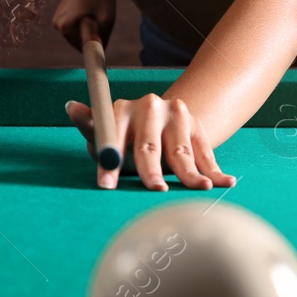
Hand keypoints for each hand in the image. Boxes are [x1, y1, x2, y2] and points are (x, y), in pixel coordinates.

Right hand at [52, 0, 115, 51]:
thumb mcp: (106, 19)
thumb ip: (101, 40)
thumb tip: (96, 54)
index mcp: (64, 28)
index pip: (85, 49)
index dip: (97, 44)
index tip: (100, 33)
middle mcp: (57, 25)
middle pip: (82, 41)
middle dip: (95, 31)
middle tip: (100, 11)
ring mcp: (58, 18)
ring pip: (81, 32)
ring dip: (92, 24)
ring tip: (95, 5)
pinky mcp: (62, 11)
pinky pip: (79, 23)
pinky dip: (88, 17)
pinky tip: (90, 1)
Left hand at [65, 95, 237, 191]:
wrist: (160, 119)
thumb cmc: (124, 136)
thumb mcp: (106, 131)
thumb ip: (91, 126)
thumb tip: (70, 106)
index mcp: (122, 109)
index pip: (114, 137)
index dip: (109, 162)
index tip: (106, 185)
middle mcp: (151, 107)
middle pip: (149, 144)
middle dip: (152, 170)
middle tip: (155, 190)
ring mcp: (177, 115)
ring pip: (181, 150)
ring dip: (191, 172)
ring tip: (200, 187)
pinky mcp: (197, 126)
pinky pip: (205, 152)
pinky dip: (215, 169)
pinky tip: (226, 182)